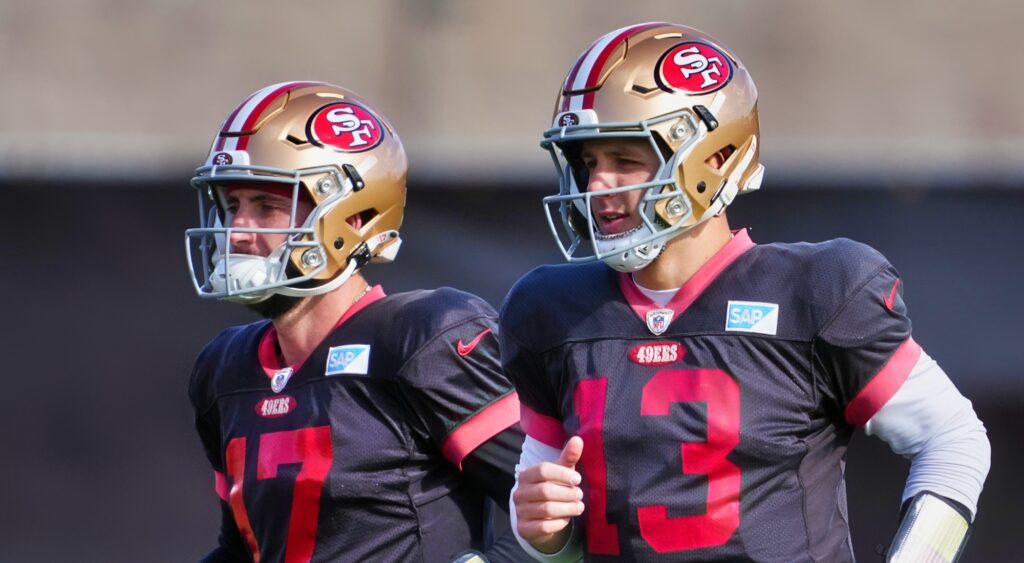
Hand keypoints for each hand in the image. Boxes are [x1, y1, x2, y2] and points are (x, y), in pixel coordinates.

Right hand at [512, 436, 584, 553]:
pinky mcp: (524, 529)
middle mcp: (519, 493)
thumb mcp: (560, 473)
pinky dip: (559, 523)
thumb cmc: (552, 489)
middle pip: (545, 491)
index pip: (543, 470)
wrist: (539, 518)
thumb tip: (578, 439)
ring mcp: (520, 511)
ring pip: (546, 510)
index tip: (577, 479)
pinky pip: (544, 527)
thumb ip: (568, 457)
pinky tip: (566, 519)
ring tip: (579, 507)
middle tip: (580, 495)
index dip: (562, 474)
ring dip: (567, 509)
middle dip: (567, 493)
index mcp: (526, 475)